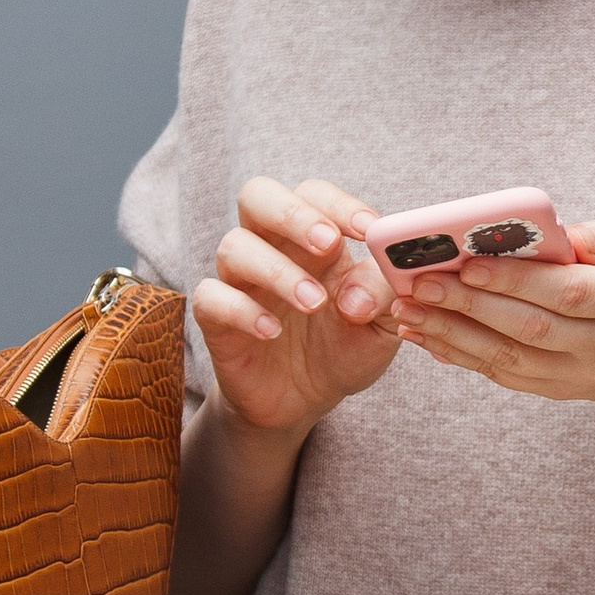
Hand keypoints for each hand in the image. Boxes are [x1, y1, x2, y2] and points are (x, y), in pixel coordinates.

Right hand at [193, 176, 400, 442]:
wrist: (307, 399)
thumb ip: (383, 295)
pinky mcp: (217, 319)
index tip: (368, 228)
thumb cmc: (345, 346)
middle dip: (293, 214)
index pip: (314, 195)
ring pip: (234, 247)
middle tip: (328, 244)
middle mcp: (272, 248)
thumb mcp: (382, 325)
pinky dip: (240, 310)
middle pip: (259, 196)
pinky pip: (210, 297)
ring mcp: (241, 281)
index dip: (339, 204)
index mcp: (314, 238)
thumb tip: (357, 294)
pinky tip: (271, 331)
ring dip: (277, 271)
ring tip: (314, 303)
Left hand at [391, 208, 594, 408]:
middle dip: (469, 305)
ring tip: (408, 311)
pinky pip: (505, 375)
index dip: (517, 280)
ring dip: (453, 335)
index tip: (469, 262)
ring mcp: (582, 375)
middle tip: (419, 284)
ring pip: (510, 358)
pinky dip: (462, 356)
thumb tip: (568, 235)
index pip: (568, 292)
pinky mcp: (559, 390)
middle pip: (530, 328)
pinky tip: (427, 336)